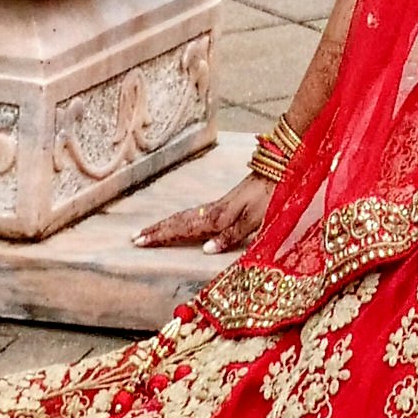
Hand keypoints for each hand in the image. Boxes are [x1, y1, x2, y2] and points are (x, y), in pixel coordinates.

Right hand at [137, 176, 268, 251]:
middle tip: (135, 238)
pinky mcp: (225, 203)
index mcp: (218, 216)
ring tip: (149, 232)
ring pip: (186, 217)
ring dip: (166, 225)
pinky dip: (181, 220)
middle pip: (179, 221)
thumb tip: (204, 250)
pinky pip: (195, 214)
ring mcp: (218, 205)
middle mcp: (214, 210)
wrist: (282, 167)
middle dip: (157, 230)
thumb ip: (231, 235)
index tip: (139, 241)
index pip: (183, 228)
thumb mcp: (254, 219)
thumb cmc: (271, 196)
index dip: (161, 235)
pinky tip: (180, 224)